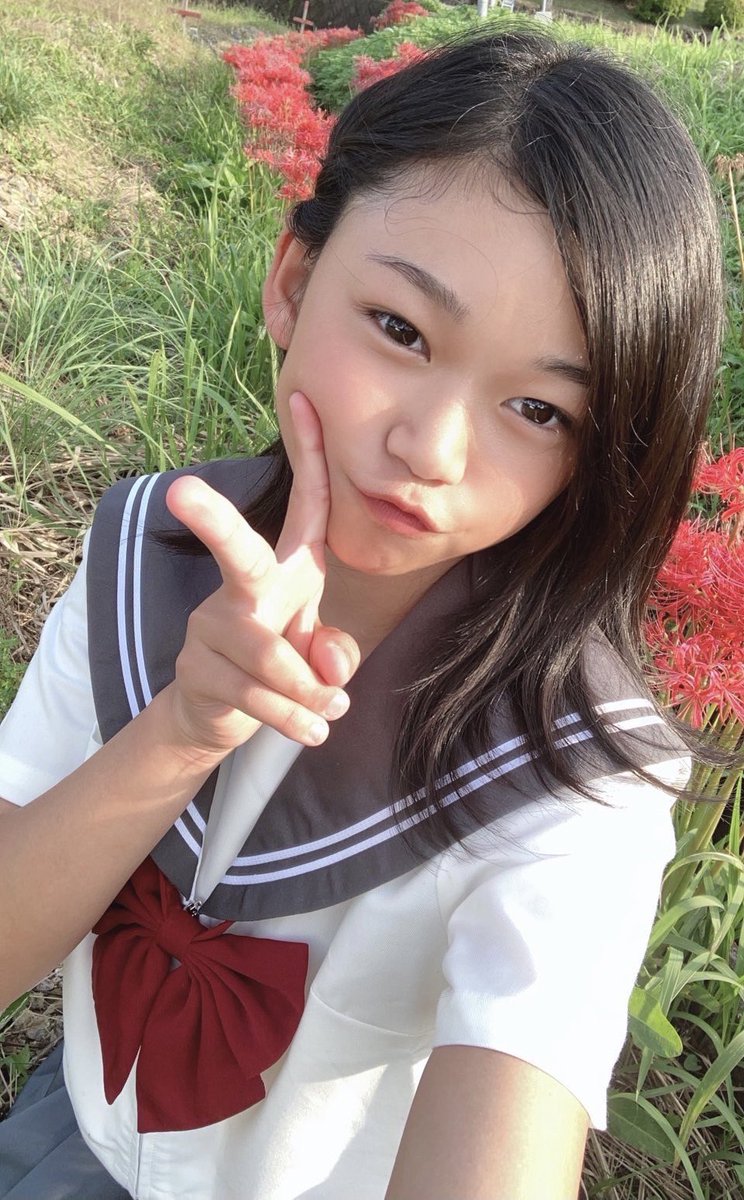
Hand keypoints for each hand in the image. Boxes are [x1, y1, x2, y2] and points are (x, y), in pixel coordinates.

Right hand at [163, 392, 358, 757]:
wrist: (217, 716)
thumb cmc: (277, 664)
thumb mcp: (316, 654)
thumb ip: (334, 653)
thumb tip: (329, 668)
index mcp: (284, 569)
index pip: (304, 506)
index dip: (309, 454)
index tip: (305, 397)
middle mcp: (243, 589)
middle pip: (236, 552)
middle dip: (214, 521)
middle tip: (182, 490)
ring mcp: (212, 627)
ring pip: (263, 652)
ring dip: (302, 688)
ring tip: (330, 711)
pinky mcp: (198, 671)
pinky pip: (251, 695)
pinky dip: (290, 717)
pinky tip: (314, 731)